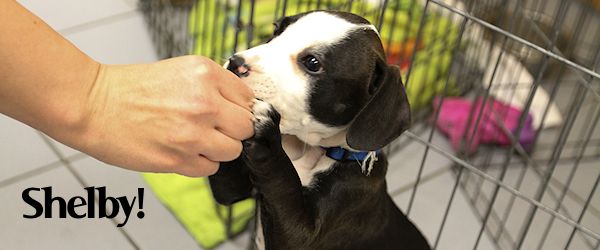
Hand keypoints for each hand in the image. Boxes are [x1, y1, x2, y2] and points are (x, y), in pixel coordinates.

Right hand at [79, 56, 253, 176]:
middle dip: (233, 130)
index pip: (249, 99)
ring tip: (195, 139)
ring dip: (218, 148)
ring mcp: (193, 134)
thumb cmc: (131, 88)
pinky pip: (210, 168)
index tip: (230, 113)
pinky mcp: (179, 159)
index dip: (239, 108)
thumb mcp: (180, 70)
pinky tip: (182, 150)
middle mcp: (204, 103)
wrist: (93, 104)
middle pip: (246, 127)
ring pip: (232, 150)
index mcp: (205, 75)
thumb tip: (240, 106)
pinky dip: (200, 162)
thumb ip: (214, 87)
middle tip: (214, 128)